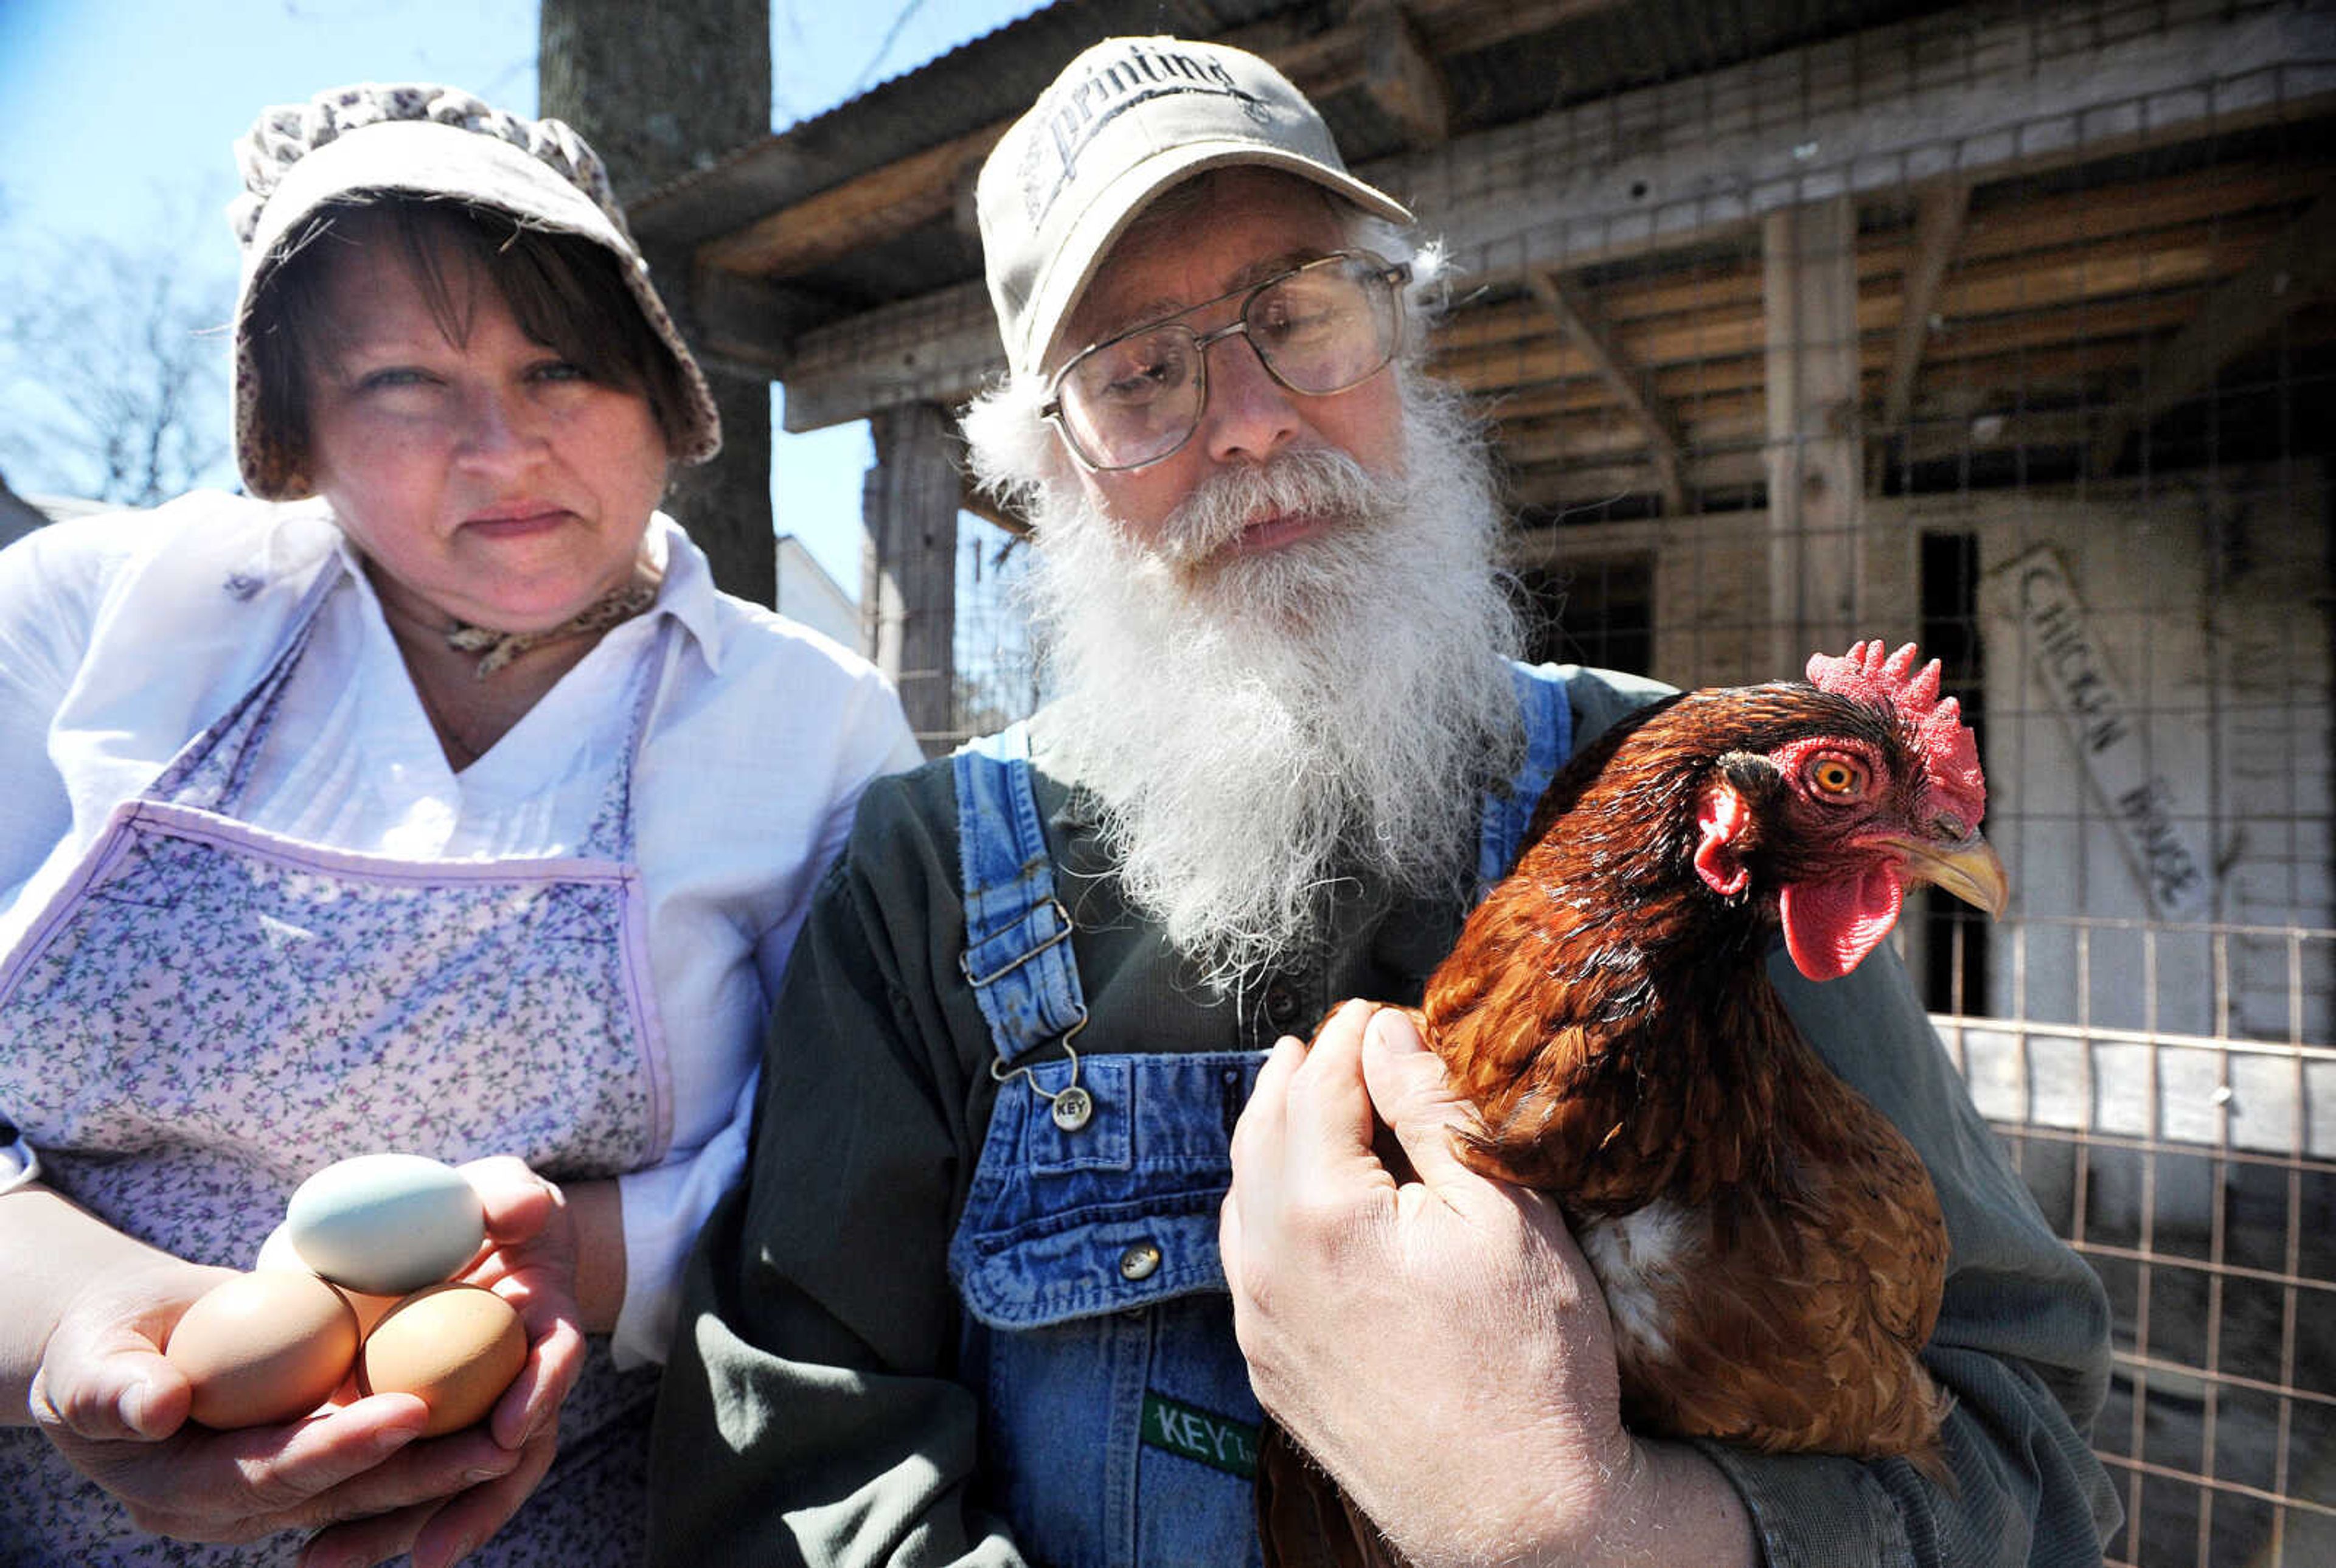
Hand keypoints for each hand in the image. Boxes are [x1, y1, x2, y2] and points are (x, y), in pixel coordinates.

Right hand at [28, 1254, 516, 1555]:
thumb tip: (161, 1406)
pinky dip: (430, 1449)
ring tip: (515, 1438)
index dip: (343, 1447)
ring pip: (371, 1489)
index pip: (274, 1473)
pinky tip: (494, 1424)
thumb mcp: (88, 1358)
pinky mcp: (309, 1463)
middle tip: (498, 1441)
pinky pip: (376, 1469)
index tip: (412, 1410)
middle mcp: (236, 1507)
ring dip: (443, 1468)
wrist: (124, 1343)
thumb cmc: (99, 1343)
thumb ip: (113, 1387)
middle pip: (340, 1495)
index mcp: (180, 1489)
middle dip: (421, 1474)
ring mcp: (277, 1492)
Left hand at [297, 1156, 590, 1567]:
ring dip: (402, 1530)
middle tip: (430, 1554)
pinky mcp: (413, 1425)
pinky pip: (394, 1476)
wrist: (454, 1234)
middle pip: (507, 1457)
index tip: (508, 1433)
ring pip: (448, 1484)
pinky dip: (364, 1516)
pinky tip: (312, 1551)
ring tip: (334, 1563)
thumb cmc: (487, 1206)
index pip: (555, 1362)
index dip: (538, 1396)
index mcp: (546, 1325)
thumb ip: (509, 1196)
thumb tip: (515, 1211)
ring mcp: (466, 1411)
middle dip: (472, 1508)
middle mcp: (515, 1384)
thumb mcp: (503, 1189)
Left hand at [1221, 1001, 1751, 1567]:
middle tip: (1339, 1041)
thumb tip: (1389, 1036)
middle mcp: (1268, 1262)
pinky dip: (1265, 1206)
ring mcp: (1261, 1321)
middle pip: (1264, 1127)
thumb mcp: (1506, 1214)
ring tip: (1307, 1098)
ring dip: (1274, 1135)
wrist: (1520, 1519)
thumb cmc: (1532, 1367)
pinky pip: (1247, 1260)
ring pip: (1242, 1194)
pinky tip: (1297, 1196)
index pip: (1319, 1081)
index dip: (1354, 1034)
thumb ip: (1435, 1112)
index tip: (1384, 1014)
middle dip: (1302, 1072)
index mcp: (1321, 1210)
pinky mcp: (1270, 1367)